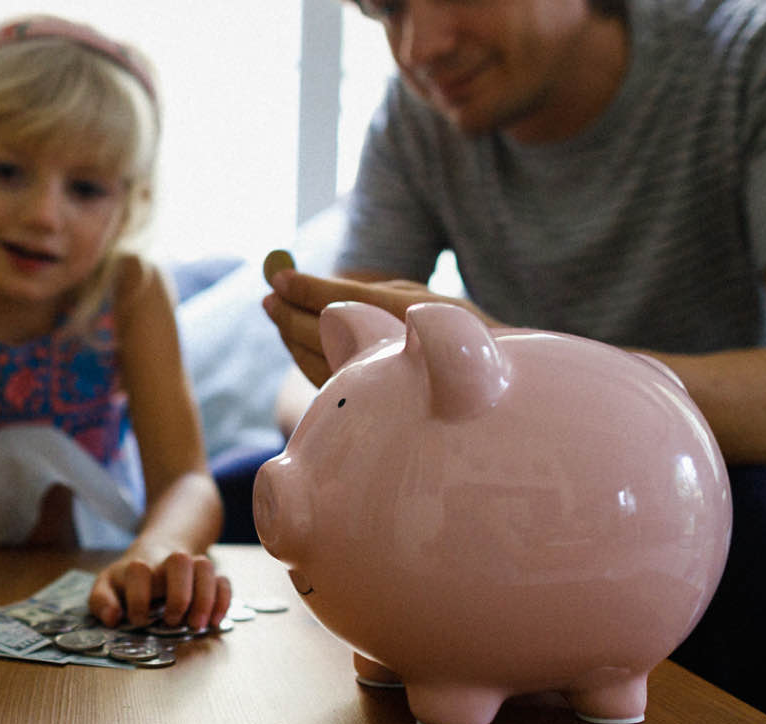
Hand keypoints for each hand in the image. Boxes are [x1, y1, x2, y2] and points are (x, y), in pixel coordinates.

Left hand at [89, 550, 231, 629]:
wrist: (154, 554)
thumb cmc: (128, 580)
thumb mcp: (106, 587)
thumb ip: (101, 601)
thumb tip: (112, 618)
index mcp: (139, 567)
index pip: (139, 571)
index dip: (138, 599)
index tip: (138, 620)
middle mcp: (167, 563)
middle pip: (180, 561)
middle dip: (179, 595)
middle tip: (172, 621)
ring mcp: (190, 567)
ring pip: (205, 567)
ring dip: (204, 598)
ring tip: (196, 625)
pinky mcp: (208, 577)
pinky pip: (223, 581)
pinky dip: (222, 601)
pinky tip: (215, 622)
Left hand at [262, 269, 498, 385]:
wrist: (494, 391)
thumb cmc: (456, 331)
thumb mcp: (415, 299)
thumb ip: (366, 291)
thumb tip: (306, 290)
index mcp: (410, 319)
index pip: (342, 301)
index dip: (306, 287)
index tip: (280, 276)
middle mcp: (392, 353)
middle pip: (319, 331)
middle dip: (288, 311)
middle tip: (271, 294)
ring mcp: (377, 385)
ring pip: (314, 359)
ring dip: (290, 335)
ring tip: (277, 311)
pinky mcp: (368, 406)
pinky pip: (323, 378)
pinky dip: (303, 356)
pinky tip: (295, 340)